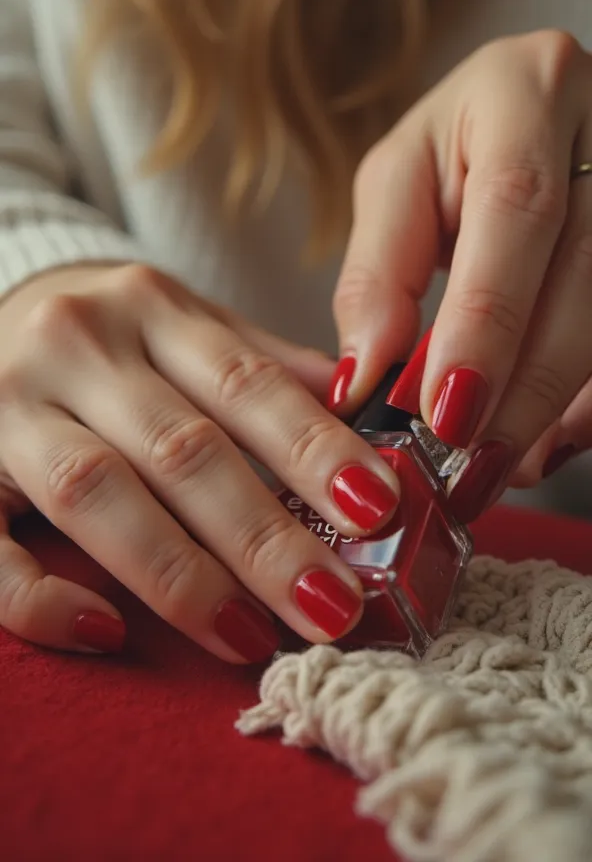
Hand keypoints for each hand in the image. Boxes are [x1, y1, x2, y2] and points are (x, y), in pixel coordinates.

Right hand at [0, 264, 399, 659]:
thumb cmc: (108, 333)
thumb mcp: (184, 323)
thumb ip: (261, 363)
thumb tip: (364, 416)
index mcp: (150, 307)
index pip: (246, 384)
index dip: (313, 449)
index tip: (378, 510)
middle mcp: (77, 345)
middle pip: (182, 449)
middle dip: (263, 535)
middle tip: (332, 605)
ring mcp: (7, 405)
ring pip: (98, 492)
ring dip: (180, 575)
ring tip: (252, 635)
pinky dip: (40, 595)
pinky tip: (105, 632)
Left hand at [331, 30, 591, 519]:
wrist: (531, 117)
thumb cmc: (457, 147)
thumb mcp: (397, 185)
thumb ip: (379, 275)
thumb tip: (363, 381)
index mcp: (526, 92)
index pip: (517, 210)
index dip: (487, 319)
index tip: (446, 409)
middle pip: (583, 273)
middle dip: (526, 383)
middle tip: (472, 460)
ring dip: (562, 405)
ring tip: (505, 463)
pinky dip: (590, 400)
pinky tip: (551, 439)